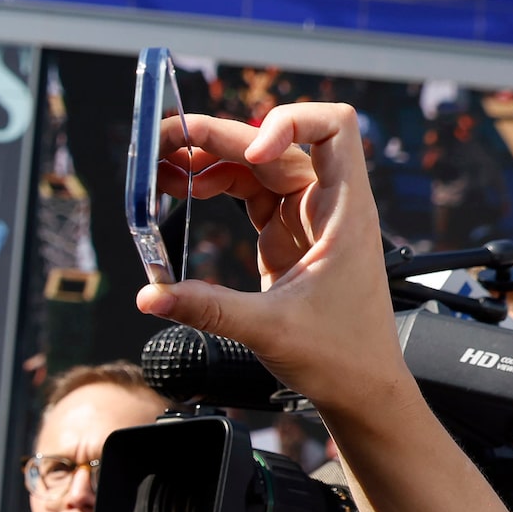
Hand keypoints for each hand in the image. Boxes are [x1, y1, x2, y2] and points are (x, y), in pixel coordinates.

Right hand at [130, 106, 415, 420]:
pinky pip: (249, 194)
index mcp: (345, 212)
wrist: (361, 388)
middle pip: (275, 143)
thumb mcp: (270, 330)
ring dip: (211, 159)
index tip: (250, 151)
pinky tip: (184, 190)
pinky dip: (216, 186)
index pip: (334, 128)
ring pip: (257, 166)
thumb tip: (151, 296)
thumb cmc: (344, 356)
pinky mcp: (285, 235)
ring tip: (164, 165)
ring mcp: (305, 218)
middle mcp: (328, 204)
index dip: (290, 123)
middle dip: (222, 135)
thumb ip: (206, 309)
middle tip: (168, 139)